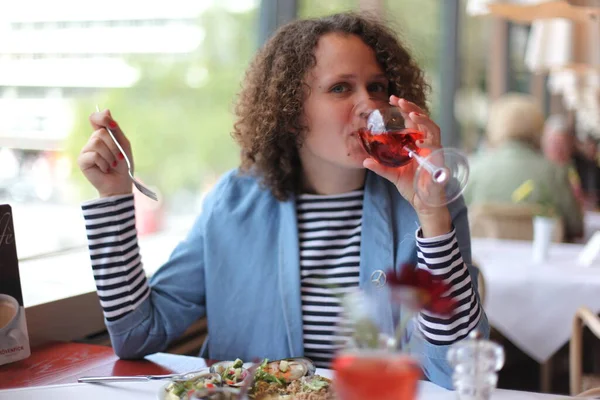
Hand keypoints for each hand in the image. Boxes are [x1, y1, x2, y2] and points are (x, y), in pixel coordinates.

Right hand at [77, 109, 133, 197]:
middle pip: (100, 132)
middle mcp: (92, 141)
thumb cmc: (123, 165)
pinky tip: (104, 169)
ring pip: (97, 143)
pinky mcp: (82, 161)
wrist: (120, 184)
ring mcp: (85, 150)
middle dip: (114, 146)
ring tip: (112, 164)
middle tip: (118, 157)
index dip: (101, 117)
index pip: (95, 118)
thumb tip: (106, 109)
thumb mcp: (123, 144)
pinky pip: (93, 155)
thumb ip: (115, 129)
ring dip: (110, 155)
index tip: (111, 125)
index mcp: (102, 135)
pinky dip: (103, 163)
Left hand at [363, 96, 451, 235]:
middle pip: (423, 119)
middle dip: (412, 108)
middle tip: (398, 100)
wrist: (423, 203)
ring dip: (423, 120)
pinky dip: (428, 142)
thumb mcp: (392, 175)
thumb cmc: (412, 187)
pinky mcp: (440, 160)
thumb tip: (364, 161)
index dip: (405, 109)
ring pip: (433, 128)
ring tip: (411, 114)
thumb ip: (381, 167)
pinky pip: (437, 147)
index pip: (412, 121)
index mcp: (417, 143)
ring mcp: (435, 151)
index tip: (392, 99)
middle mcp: (427, 144)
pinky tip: (419, 141)